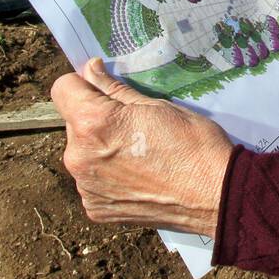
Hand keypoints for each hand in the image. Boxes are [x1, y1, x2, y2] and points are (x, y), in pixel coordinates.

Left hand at [50, 58, 233, 237]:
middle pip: (74, 123)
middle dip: (96, 119)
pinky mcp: (96, 208)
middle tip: (135, 127)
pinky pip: (93, 182)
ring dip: (102, 149)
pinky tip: (139, 178)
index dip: (84, 85)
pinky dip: (109, 177)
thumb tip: (91, 70)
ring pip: (83, 153)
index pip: (63, 88)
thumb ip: (115, 89)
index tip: (105, 91)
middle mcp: (78, 156)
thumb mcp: (157, 106)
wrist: (215, 195)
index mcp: (92, 122)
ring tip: (140, 155)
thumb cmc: (193, 144)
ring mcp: (85, 187)